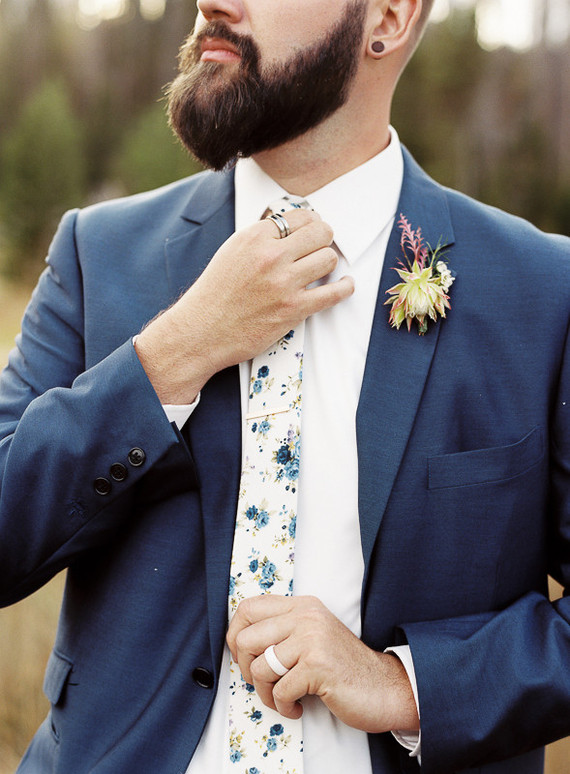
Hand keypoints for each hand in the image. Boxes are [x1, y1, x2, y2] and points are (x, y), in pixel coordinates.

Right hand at [135, 210, 353, 403]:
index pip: (300, 216)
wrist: (201, 331)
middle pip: (321, 234)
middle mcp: (271, 256)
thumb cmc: (215, 294)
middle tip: (319, 250)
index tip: (312, 233)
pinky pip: (333, 292)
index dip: (311, 224)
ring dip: (328, 264)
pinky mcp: (293, 309)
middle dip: (324, 240)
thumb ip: (261, 238)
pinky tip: (345, 285)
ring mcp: (284, 283)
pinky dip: (345, 288)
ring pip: (329, 259)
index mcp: (254, 238)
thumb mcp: (232, 252)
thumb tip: (291, 225)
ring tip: (322, 270)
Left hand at [226, 595, 419, 733]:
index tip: (243, 657)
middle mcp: (306, 616)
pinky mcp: (318, 666)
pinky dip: (284, 707)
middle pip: (246, 638)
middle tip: (264, 682)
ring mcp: (312, 639)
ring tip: (283, 698)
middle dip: (246, 669)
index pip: (248, 607)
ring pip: (260, 667)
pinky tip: (298, 706)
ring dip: (266, 693)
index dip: (234, 634)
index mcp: (302, 605)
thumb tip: (239, 641)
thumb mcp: (312, 635)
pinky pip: (280, 691)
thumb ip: (283, 630)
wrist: (385, 687)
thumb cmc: (343, 667)